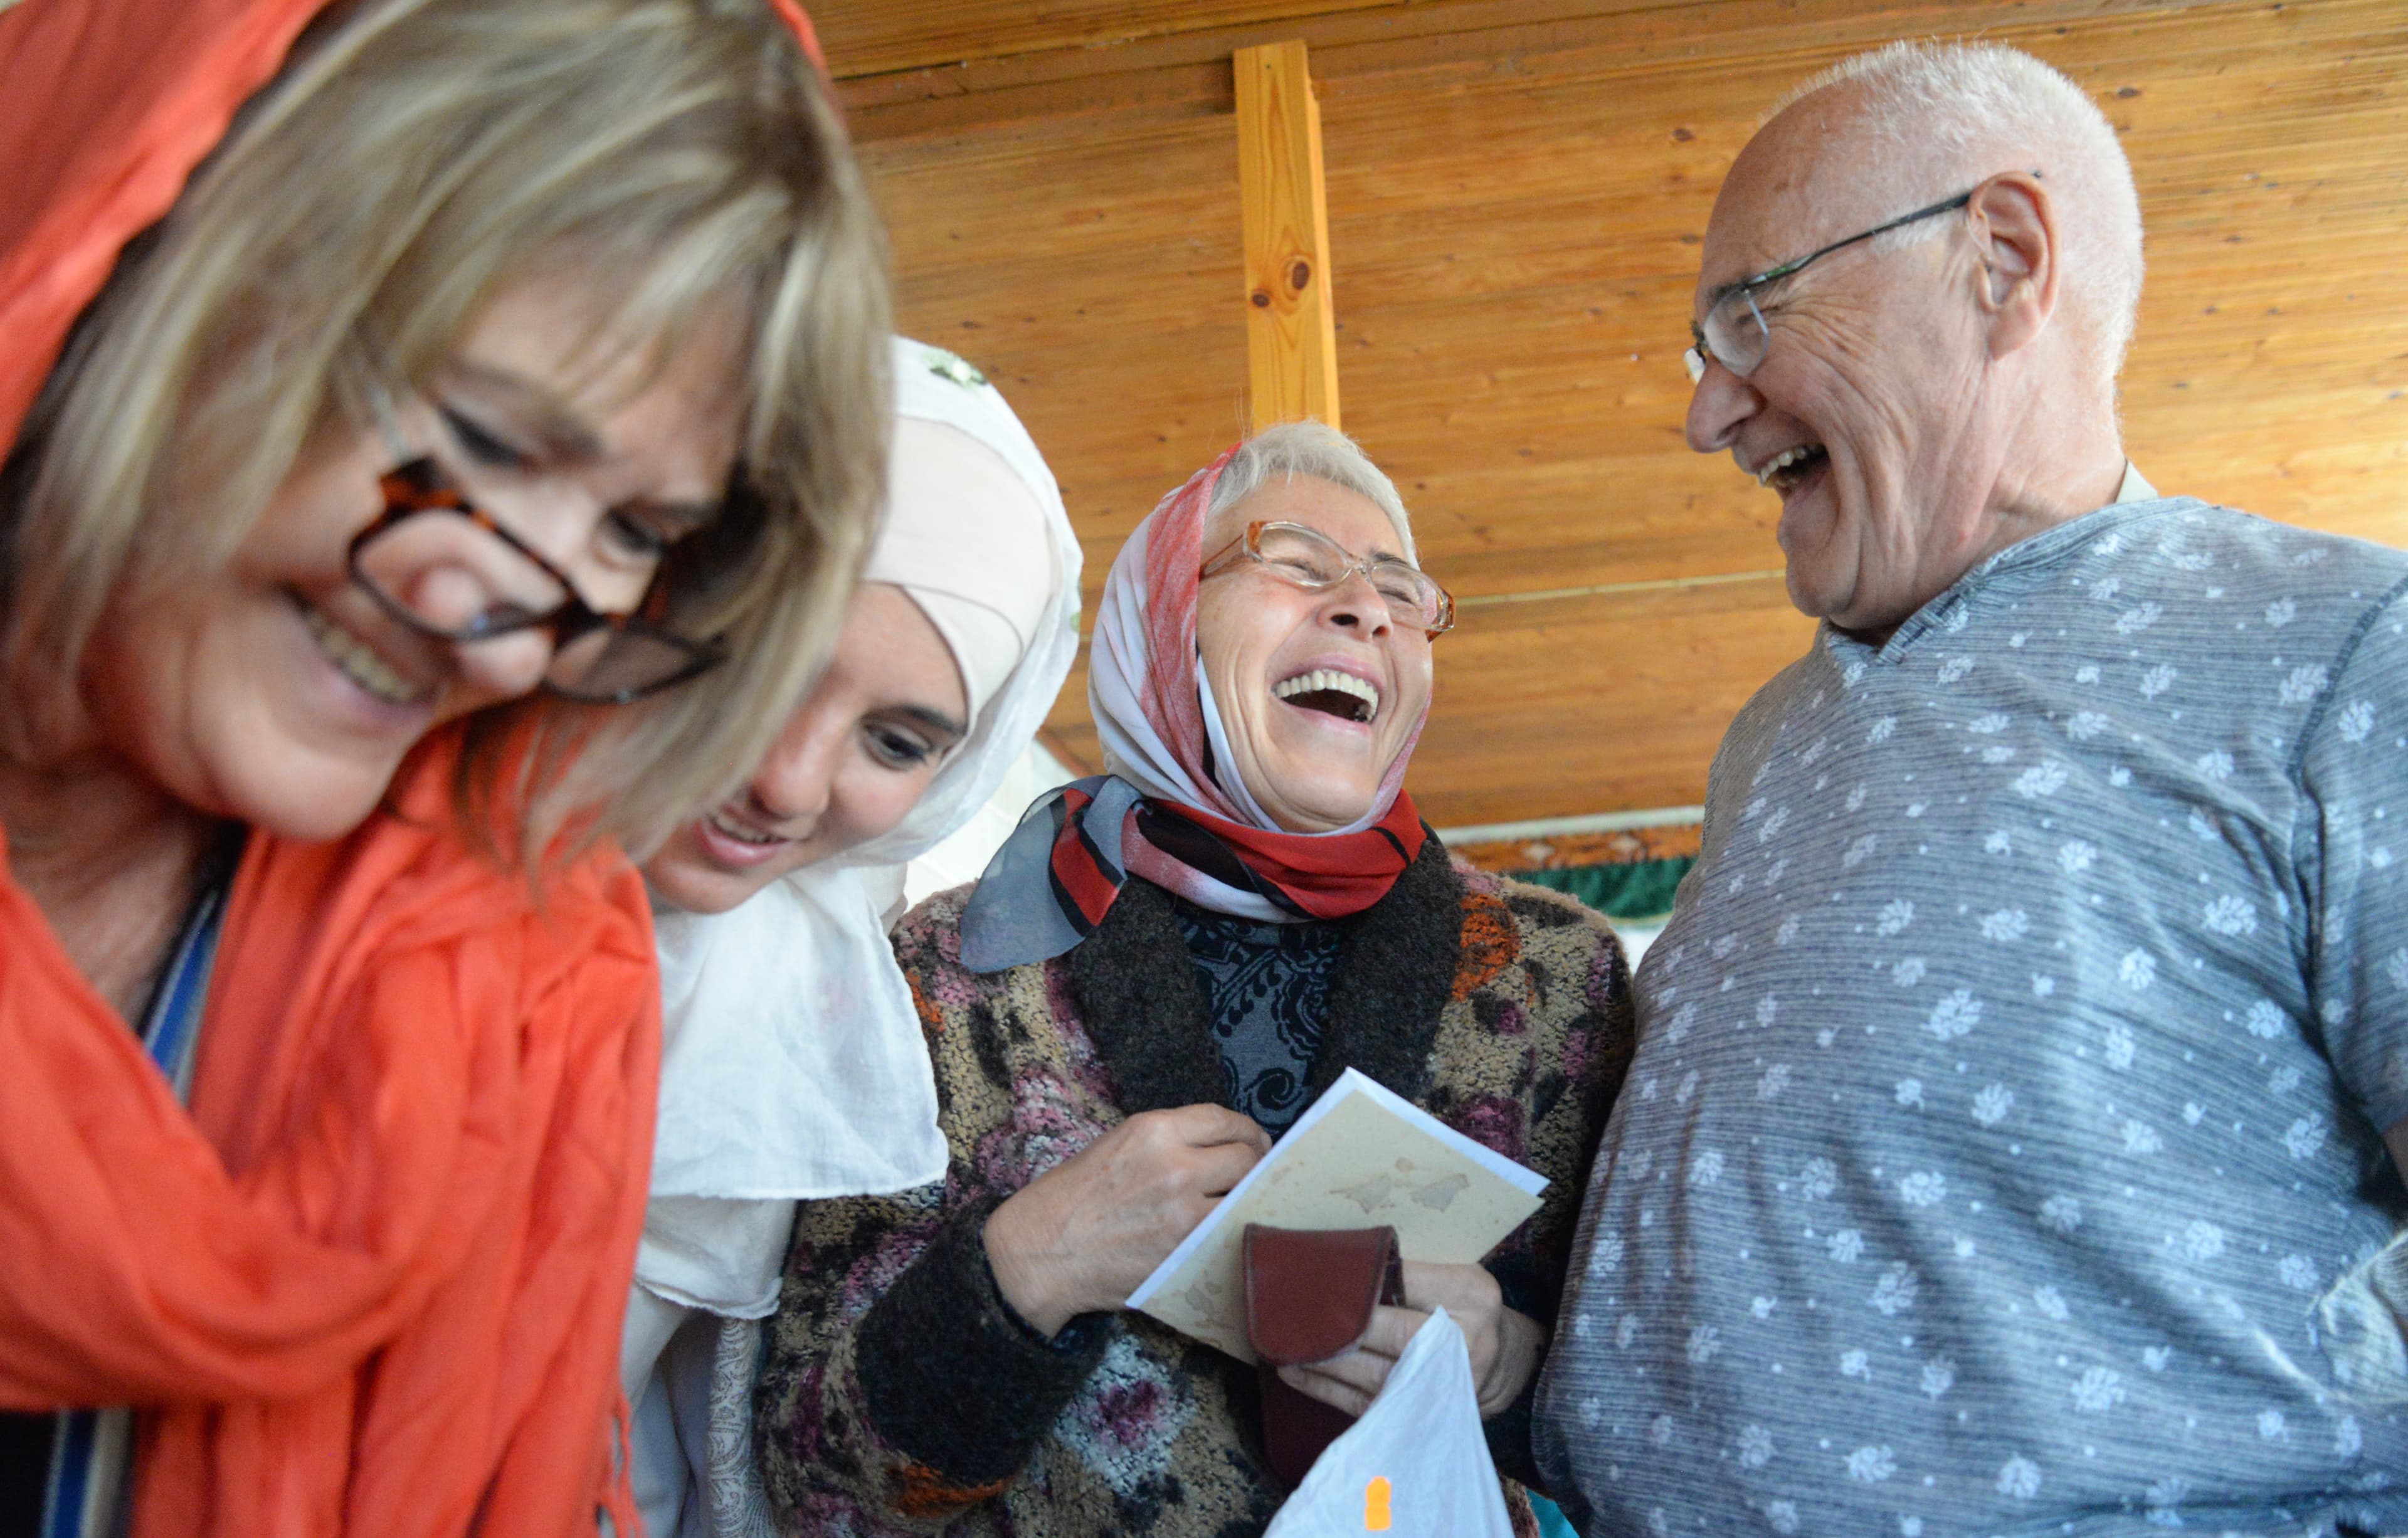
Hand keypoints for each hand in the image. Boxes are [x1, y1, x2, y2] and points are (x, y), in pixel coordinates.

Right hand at [984, 1104, 1269, 1337]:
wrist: (1040, 1251)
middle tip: (1254, 1177)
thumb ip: (1171, 1142)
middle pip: (1246, 1158)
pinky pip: (1229, 1236)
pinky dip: (1234, 1234)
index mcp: (1154, 1130)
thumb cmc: (1074, 1197)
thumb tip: (1222, 1148)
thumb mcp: (1119, 1145)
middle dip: (1255, 1167)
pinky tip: (1229, 1233)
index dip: (1247, 1132)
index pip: (1224, 1120)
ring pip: (1245, 1200)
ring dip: (1248, 1202)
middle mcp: (1175, 1166)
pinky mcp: (1185, 1253)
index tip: (1254, 1142)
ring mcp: (1184, 1214)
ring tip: (1244, 1206)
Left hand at [1277, 1261, 1546, 1418]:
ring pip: (1376, 1374)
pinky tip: (1295, 1372)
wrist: (1498, 1364)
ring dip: (1323, 1359)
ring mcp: (1444, 1385)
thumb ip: (1409, 1272)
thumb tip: (1334, 1263)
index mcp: (1471, 1293)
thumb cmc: (1459, 1309)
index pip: (1409, 1279)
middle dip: (1340, 1323)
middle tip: (1292, 1310)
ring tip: (1283, 1343)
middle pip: (1395, 1332)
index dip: (1361, 1279)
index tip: (1317, 1272)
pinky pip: (1366, 1404)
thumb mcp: (1451, 1277)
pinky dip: (1325, 1388)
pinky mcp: (1421, 1415)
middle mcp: (1465, 1340)